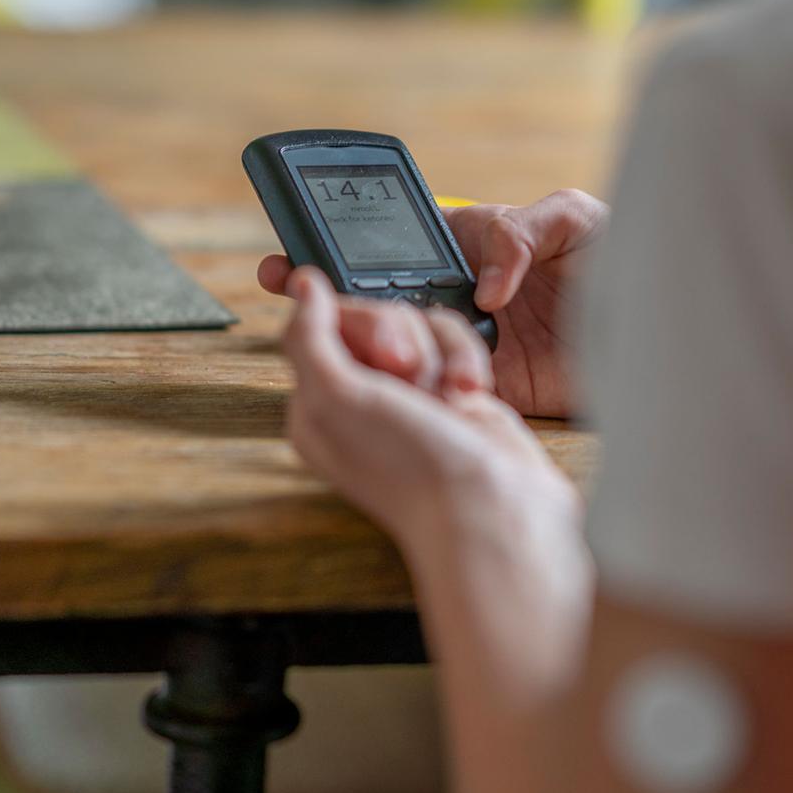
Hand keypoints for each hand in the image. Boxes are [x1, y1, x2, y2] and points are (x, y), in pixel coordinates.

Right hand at [259, 189, 608, 418]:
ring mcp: (471, 342)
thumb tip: (485, 287)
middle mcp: (461, 293)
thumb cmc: (632, 256)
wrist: (676, 334)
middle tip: (284, 286)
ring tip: (340, 337)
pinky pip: (440, 388)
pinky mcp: (492, 388)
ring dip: (364, 343)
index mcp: (472, 244)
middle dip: (330, 293)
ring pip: (400, 343)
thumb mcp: (577, 218)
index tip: (298, 246)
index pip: (397, 240)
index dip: (343, 241)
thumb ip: (521, 231)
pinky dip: (411, 390)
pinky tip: (382, 385)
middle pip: (382, 295)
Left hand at [280, 266, 578, 551]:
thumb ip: (309, 336)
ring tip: (447, 401)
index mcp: (316, 403)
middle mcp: (358, 398)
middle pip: (377, 317)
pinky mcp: (451, 392)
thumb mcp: (338, 397)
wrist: (492, 508)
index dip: (360, 324)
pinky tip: (469, 400)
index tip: (385, 358)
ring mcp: (407, 396)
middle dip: (406, 342)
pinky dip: (465, 363)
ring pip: (420, 324)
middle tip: (414, 382)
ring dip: (440, 356)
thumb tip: (301, 284)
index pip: (323, 321)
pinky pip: (454, 343)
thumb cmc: (411, 467)